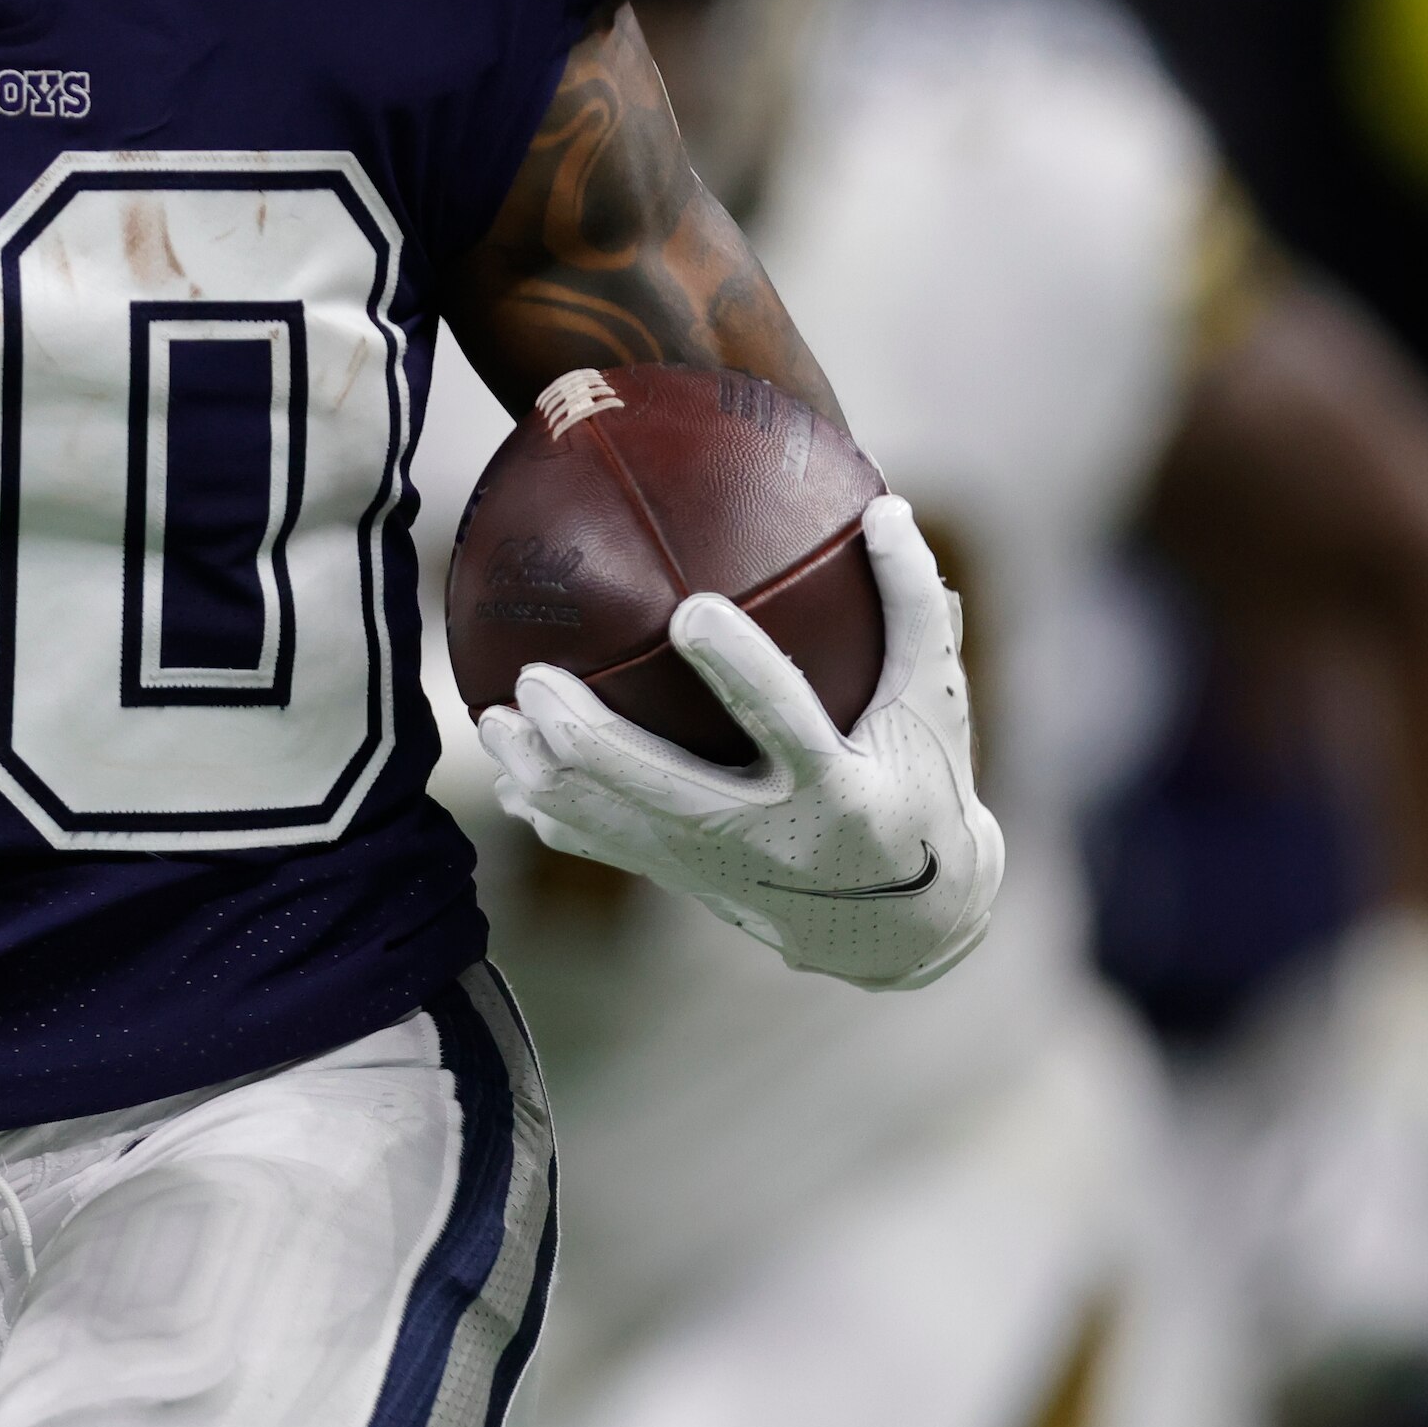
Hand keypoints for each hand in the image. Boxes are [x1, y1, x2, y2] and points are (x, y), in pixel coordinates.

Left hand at [475, 495, 1002, 988]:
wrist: (911, 920)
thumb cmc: (923, 782)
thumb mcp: (935, 702)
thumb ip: (915, 607)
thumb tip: (884, 506)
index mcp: (839, 788)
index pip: (785, 721)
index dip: (738, 670)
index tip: (690, 607)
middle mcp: (773, 838)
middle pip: (665, 791)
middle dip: (591, 740)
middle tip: (533, 677)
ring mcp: (722, 870)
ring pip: (616, 827)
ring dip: (546, 778)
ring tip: (492, 721)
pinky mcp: (692, 883)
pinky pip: (611, 852)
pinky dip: (557, 818)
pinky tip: (509, 784)